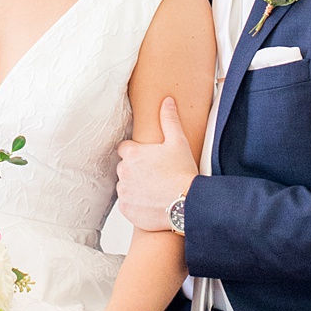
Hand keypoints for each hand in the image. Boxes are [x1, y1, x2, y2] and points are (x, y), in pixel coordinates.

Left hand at [116, 94, 198, 231]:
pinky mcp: (126, 209)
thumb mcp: (178, 142)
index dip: (137, 152)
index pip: (125, 148)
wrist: (187, 204)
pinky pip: (128, 204)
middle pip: (125, 167)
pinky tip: (152, 202)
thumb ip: (169, 120)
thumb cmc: (182, 173)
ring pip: (126, 186)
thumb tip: (167, 101)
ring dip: (135, 187)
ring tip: (155, 189)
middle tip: (155, 174)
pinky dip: (136, 204)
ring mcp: (124, 192)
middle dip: (136, 170)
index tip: (148, 158)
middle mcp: (123, 172)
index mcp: (132, 154)